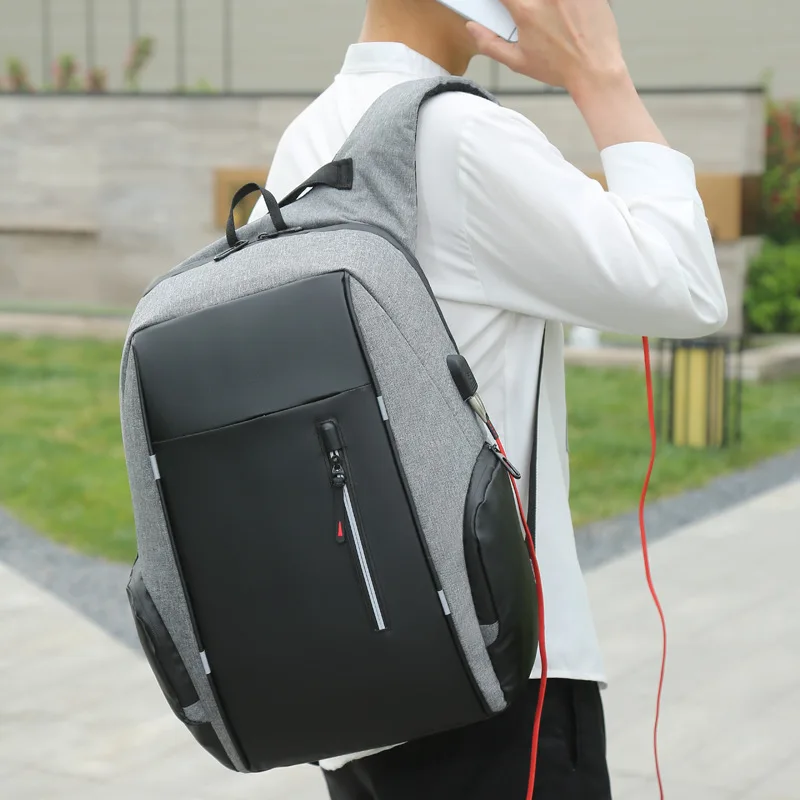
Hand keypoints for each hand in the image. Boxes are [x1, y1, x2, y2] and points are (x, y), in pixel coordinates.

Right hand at [467, 0, 628, 96]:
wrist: (595, 70)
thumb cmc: (558, 68)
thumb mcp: (518, 62)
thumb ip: (490, 43)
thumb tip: (472, 27)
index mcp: (526, 11)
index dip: (500, 0)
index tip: (502, 4)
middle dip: (522, 3)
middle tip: (527, 11)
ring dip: (546, 4)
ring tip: (548, 12)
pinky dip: (565, 3)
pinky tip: (565, 11)